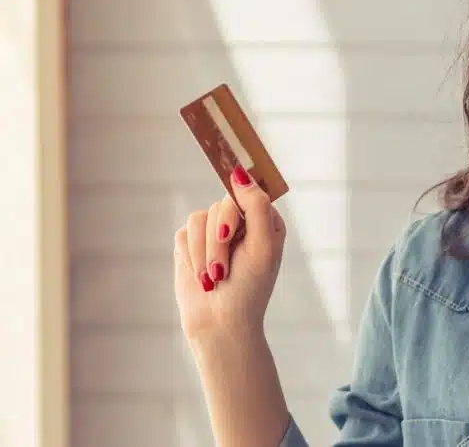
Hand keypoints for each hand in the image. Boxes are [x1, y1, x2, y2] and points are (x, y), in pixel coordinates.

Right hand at [173, 165, 286, 344]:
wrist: (219, 323)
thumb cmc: (249, 287)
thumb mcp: (262, 246)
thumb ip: (255, 207)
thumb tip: (240, 172)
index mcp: (264, 221)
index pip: (250, 190)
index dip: (240, 184)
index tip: (231, 167)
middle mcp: (239, 222)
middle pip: (222, 203)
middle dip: (220, 239)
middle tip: (224, 269)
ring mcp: (213, 232)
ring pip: (200, 217)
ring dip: (205, 252)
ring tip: (214, 277)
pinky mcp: (190, 244)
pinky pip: (183, 233)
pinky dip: (191, 256)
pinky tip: (201, 275)